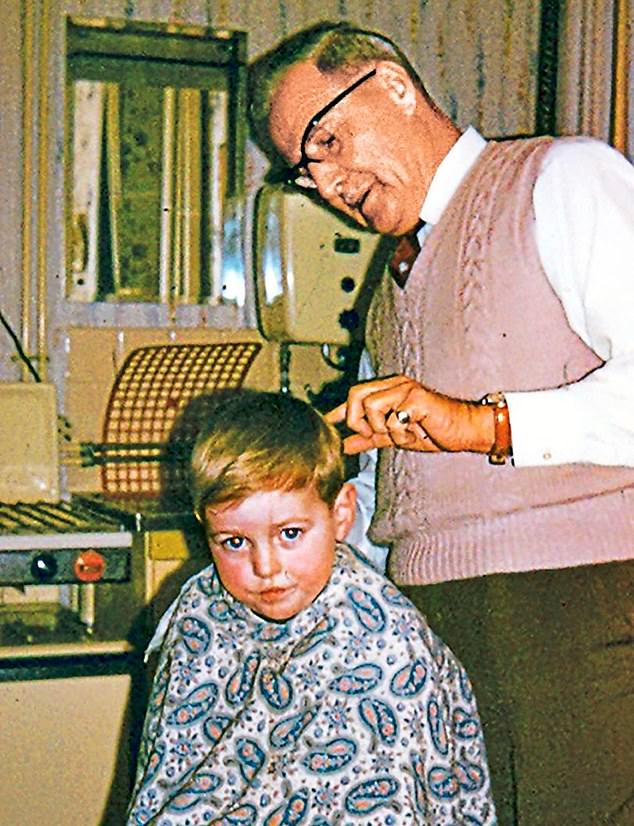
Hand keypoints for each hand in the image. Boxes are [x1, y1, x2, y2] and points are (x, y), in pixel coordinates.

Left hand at [326, 375, 493, 455]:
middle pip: (355, 394)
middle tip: (373, 434)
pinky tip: (413, 433)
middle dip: (357, 420)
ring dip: (381, 428)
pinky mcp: (417, 399)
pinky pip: (392, 419)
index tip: (326, 423)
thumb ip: (370, 438)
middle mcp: (395, 384)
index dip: (338, 411)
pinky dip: (399, 433)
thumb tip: (346, 444)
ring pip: (371, 406)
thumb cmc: (433, 430)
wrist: (465, 431)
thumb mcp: (395, 436)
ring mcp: (406, 389)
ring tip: (399, 434)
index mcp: (388, 390)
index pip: (355, 395)